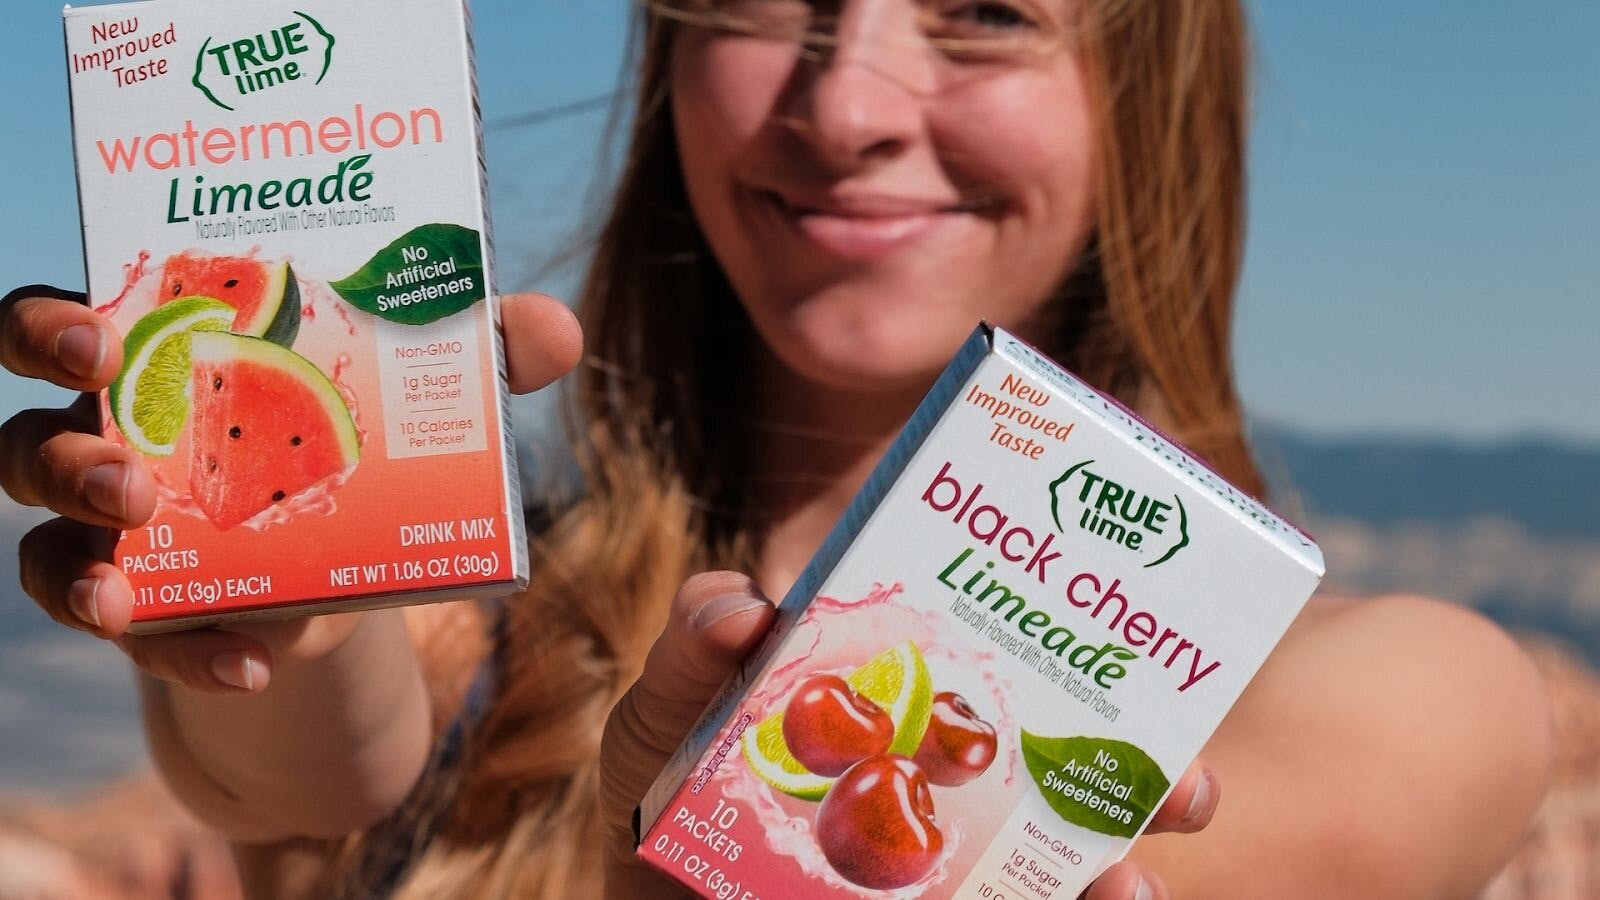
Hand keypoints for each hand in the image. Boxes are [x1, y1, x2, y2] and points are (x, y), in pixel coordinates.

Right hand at [2, 285, 581, 691]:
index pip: (60, 328)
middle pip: (26, 441)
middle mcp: (111, 448)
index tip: (100, 331)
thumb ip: (478, 357)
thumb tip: (559, 327)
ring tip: (142, 576)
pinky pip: (142, 646)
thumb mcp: (415, 398)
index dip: (50, 326)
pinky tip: (253, 664)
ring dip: (87, 560)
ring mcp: (119, 546)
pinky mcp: (156, 622)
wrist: (353, 566)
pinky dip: (192, 657)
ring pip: (46, 551)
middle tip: (125, 463)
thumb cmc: (359, 446)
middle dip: (59, 452)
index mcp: (158, 370)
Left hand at [598, 572, 1220, 898]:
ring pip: (1071, 873)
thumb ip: (690, 659)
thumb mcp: (664, 722)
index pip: (1021, 684)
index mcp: (913, 720)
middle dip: (1152, 785)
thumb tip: (746, 609)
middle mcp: (955, 799)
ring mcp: (957, 870)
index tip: (1146, 654)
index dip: (1091, 670)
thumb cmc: (665, 804)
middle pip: (1080, 785)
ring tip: (1133, 887)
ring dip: (1124, 880)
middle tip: (1187, 787)